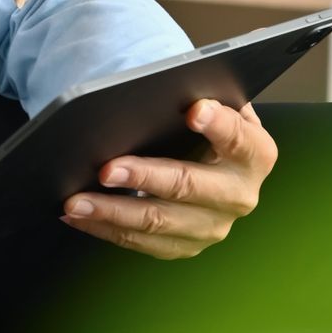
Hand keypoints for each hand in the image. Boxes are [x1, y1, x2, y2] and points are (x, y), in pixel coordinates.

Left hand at [61, 99, 276, 260]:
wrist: (215, 164)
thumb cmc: (208, 127)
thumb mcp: (217, 106)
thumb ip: (205, 97)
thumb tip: (168, 87)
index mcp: (255, 154)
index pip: (238, 137)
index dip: (218, 124)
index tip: (193, 110)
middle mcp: (239, 195)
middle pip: (188, 186)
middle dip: (145, 177)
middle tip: (107, 169)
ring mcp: (212, 226)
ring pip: (157, 222)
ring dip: (112, 211)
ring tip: (76, 199)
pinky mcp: (185, 245)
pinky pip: (140, 241)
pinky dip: (104, 228)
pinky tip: (77, 215)